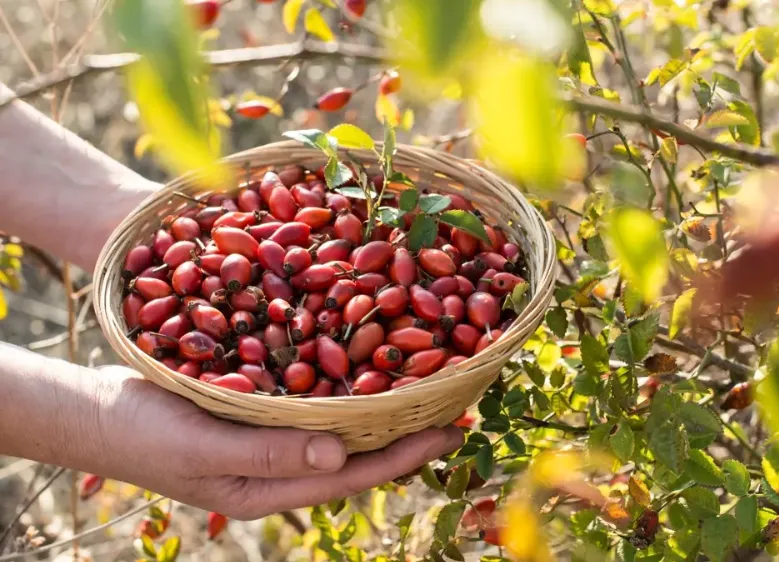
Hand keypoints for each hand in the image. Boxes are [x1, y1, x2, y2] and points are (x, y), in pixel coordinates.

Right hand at [92, 366, 463, 519]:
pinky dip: (346, 384)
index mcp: (273, 487)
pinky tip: (367, 361)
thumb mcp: (204, 447)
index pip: (354, 474)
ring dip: (383, 406)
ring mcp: (269, 439)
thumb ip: (270, 453)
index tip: (452, 429)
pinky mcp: (258, 410)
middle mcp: (280, 466)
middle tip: (456, 401)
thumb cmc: (143, 434)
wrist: (93, 411)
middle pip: (357, 452)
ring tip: (426, 382)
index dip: (406, 453)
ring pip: (340, 425)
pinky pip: (314, 400)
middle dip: (407, 430)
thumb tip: (342, 454)